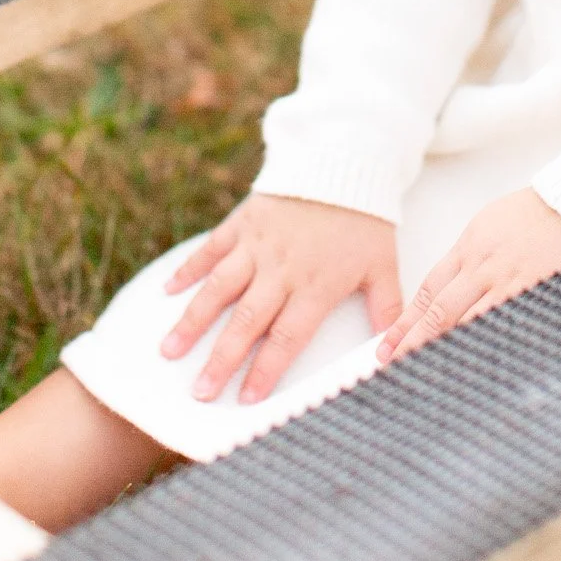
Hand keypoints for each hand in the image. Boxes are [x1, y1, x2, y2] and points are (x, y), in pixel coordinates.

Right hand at [161, 194, 400, 403]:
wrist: (345, 161)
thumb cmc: (366, 220)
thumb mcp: (384, 266)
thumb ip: (387, 312)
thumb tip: (393, 354)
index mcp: (316, 285)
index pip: (287, 337)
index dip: (266, 370)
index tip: (246, 400)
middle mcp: (281, 269)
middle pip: (247, 321)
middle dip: (221, 359)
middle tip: (199, 392)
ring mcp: (258, 245)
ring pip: (220, 288)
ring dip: (193, 321)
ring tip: (169, 351)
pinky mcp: (244, 221)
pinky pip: (212, 248)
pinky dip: (189, 269)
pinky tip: (168, 292)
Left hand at [377, 188, 560, 364]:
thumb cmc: (533, 213)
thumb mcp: (487, 224)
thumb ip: (467, 256)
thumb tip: (447, 287)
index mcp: (468, 248)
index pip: (428, 291)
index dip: (406, 321)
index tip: (388, 342)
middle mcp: (482, 268)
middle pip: (440, 312)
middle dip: (413, 341)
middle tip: (392, 364)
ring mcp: (507, 283)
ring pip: (467, 323)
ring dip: (444, 348)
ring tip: (424, 372)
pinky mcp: (532, 294)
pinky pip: (502, 325)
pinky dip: (483, 344)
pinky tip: (472, 363)